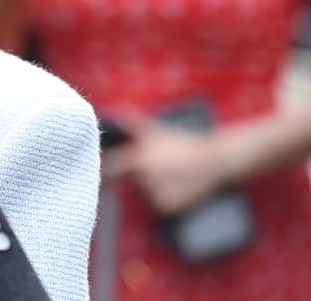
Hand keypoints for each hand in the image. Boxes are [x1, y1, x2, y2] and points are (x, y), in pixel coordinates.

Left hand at [103, 118, 232, 215]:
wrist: (212, 160)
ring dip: (155, 187)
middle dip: (142, 174)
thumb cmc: (180, 142)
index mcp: (138, 161)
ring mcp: (156, 194)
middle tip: (161, 166)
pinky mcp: (168, 207)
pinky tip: (178, 187)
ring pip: (147, 193)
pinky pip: (160, 204)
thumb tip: (115, 108)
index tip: (102, 169)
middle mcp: (145, 179)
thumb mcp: (155, 130)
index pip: (113, 169)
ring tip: (172, 175)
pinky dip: (166, 198)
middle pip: (134, 180)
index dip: (108, 169)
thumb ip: (131, 121)